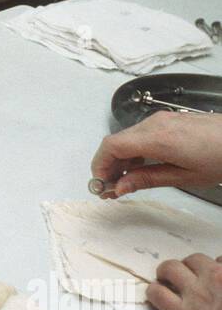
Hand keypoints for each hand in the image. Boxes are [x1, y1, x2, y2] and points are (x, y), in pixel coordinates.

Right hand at [89, 112, 221, 196]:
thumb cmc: (219, 158)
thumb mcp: (184, 176)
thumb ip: (147, 179)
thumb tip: (119, 188)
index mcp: (156, 138)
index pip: (111, 146)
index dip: (99, 166)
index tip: (100, 186)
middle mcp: (154, 123)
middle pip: (116, 142)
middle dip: (107, 166)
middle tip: (109, 191)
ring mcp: (161, 119)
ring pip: (127, 138)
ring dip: (120, 160)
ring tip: (124, 183)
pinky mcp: (167, 120)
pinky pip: (140, 134)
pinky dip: (133, 151)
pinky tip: (139, 168)